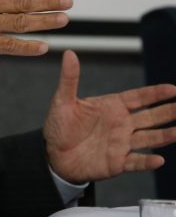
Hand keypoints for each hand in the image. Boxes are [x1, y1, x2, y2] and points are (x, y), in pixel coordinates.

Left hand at [44, 50, 175, 182]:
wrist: (52, 155)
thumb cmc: (58, 126)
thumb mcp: (62, 101)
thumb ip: (69, 79)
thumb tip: (69, 53)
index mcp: (111, 106)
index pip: (139, 97)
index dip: (156, 94)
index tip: (173, 89)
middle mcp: (121, 124)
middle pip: (150, 116)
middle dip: (168, 112)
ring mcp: (121, 143)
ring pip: (149, 138)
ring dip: (165, 135)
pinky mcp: (117, 163)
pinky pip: (136, 162)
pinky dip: (147, 161)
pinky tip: (159, 159)